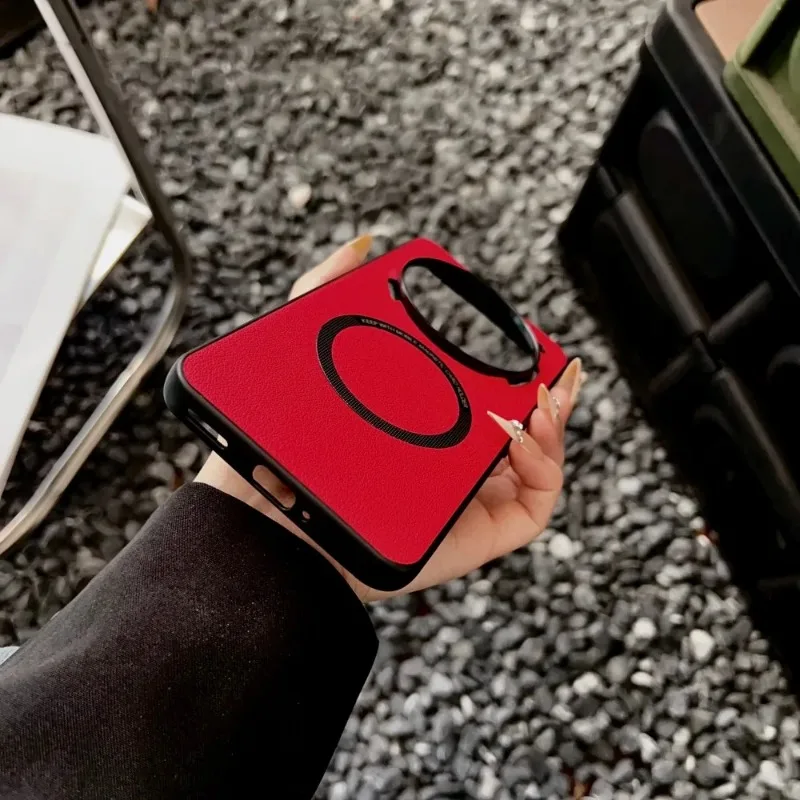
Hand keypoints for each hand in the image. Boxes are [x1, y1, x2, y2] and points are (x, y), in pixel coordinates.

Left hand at [195, 234, 582, 601]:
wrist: (269, 526)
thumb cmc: (276, 453)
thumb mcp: (301, 355)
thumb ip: (327, 290)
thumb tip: (362, 246)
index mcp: (419, 435)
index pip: (481, 402)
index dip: (513, 374)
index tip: (524, 342)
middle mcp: (447, 468)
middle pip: (520, 431)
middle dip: (551, 395)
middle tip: (555, 365)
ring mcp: (466, 502)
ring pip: (537, 464)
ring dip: (555, 423)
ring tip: (545, 392)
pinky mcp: (477, 535)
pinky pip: (534, 505)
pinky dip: (547, 464)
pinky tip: (526, 430)